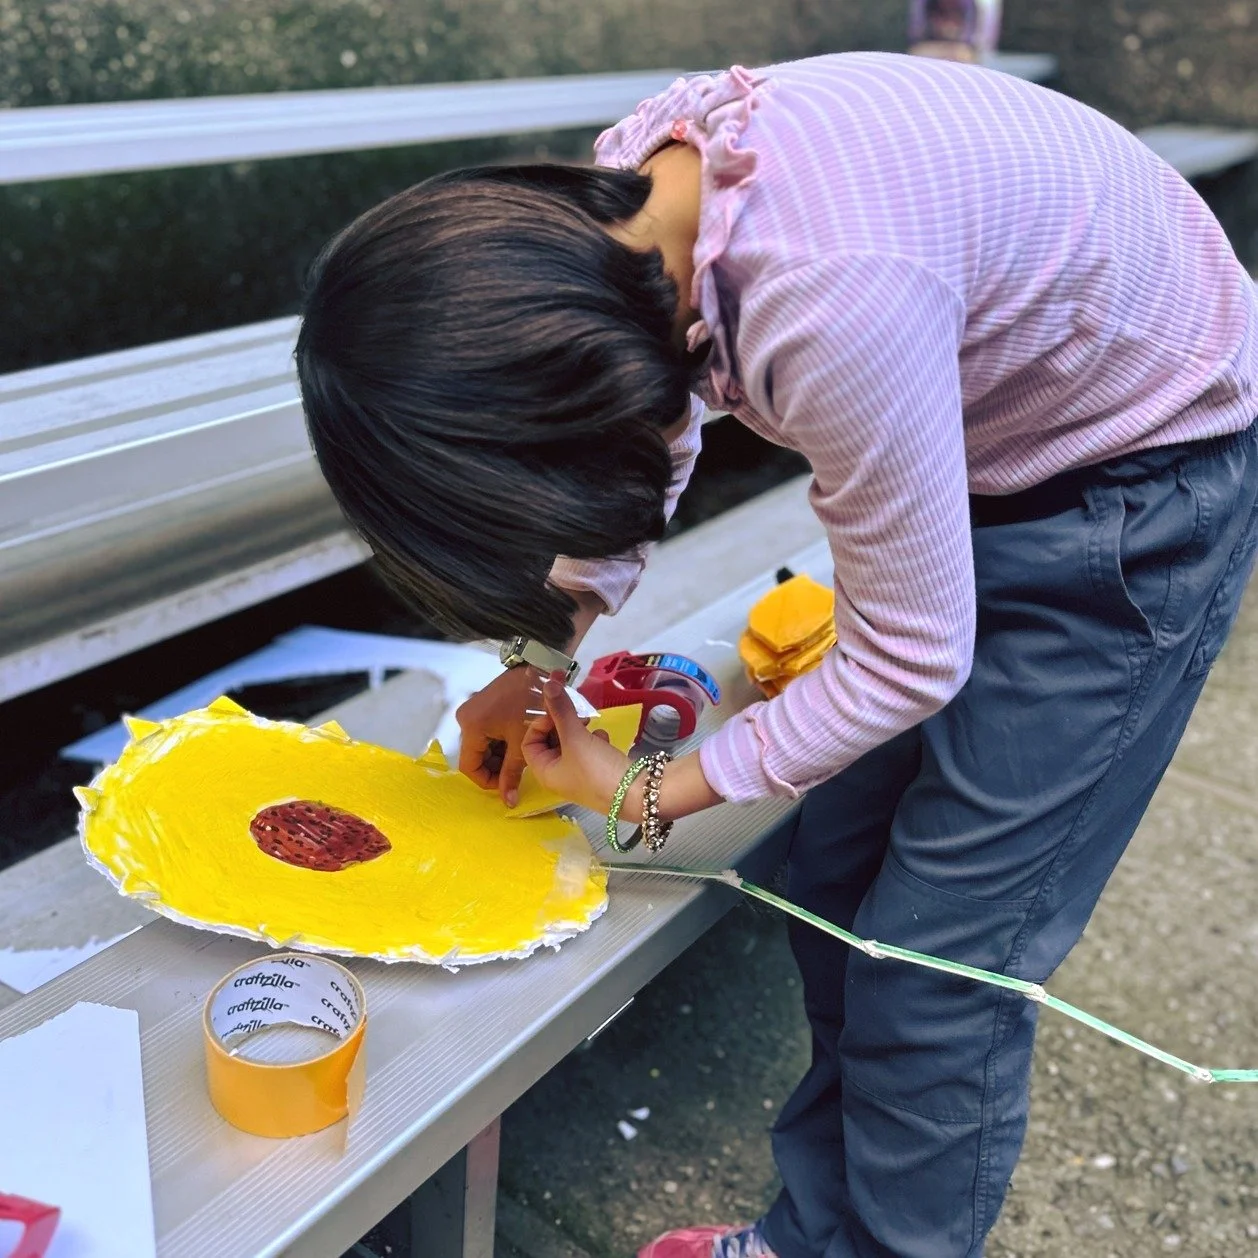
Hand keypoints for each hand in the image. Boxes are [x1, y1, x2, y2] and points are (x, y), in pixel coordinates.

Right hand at [456, 665, 544, 806]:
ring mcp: (473, 711)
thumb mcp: (522, 742)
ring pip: (482, 746)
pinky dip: (500, 743)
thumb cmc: (532, 704)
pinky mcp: (482, 707)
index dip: (487, 781)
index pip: (469, 767)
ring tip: (520, 759)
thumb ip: (512, 773)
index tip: (506, 785)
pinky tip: (517, 745)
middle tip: (516, 773)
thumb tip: (508, 802)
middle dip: (495, 768)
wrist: (539, 669)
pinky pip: (486, 733)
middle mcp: (466, 719)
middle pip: (475, 756)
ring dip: (499, 756)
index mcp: (471, 727)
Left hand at [520, 675, 630, 813]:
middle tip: (576, 713)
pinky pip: (589, 750)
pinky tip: (603, 738)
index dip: (539, 725)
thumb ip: (561, 710)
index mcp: (545, 773)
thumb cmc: (597, 769)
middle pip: (551, 742)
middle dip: (562, 724)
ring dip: (579, 730)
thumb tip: (548, 683)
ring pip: (571, 744)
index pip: (529, 744)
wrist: (636, 793)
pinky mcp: (599, 772)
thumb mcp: (576, 738)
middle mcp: (559, 776)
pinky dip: (594, 740)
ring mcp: (580, 775)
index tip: (556, 713)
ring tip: (590, 723)